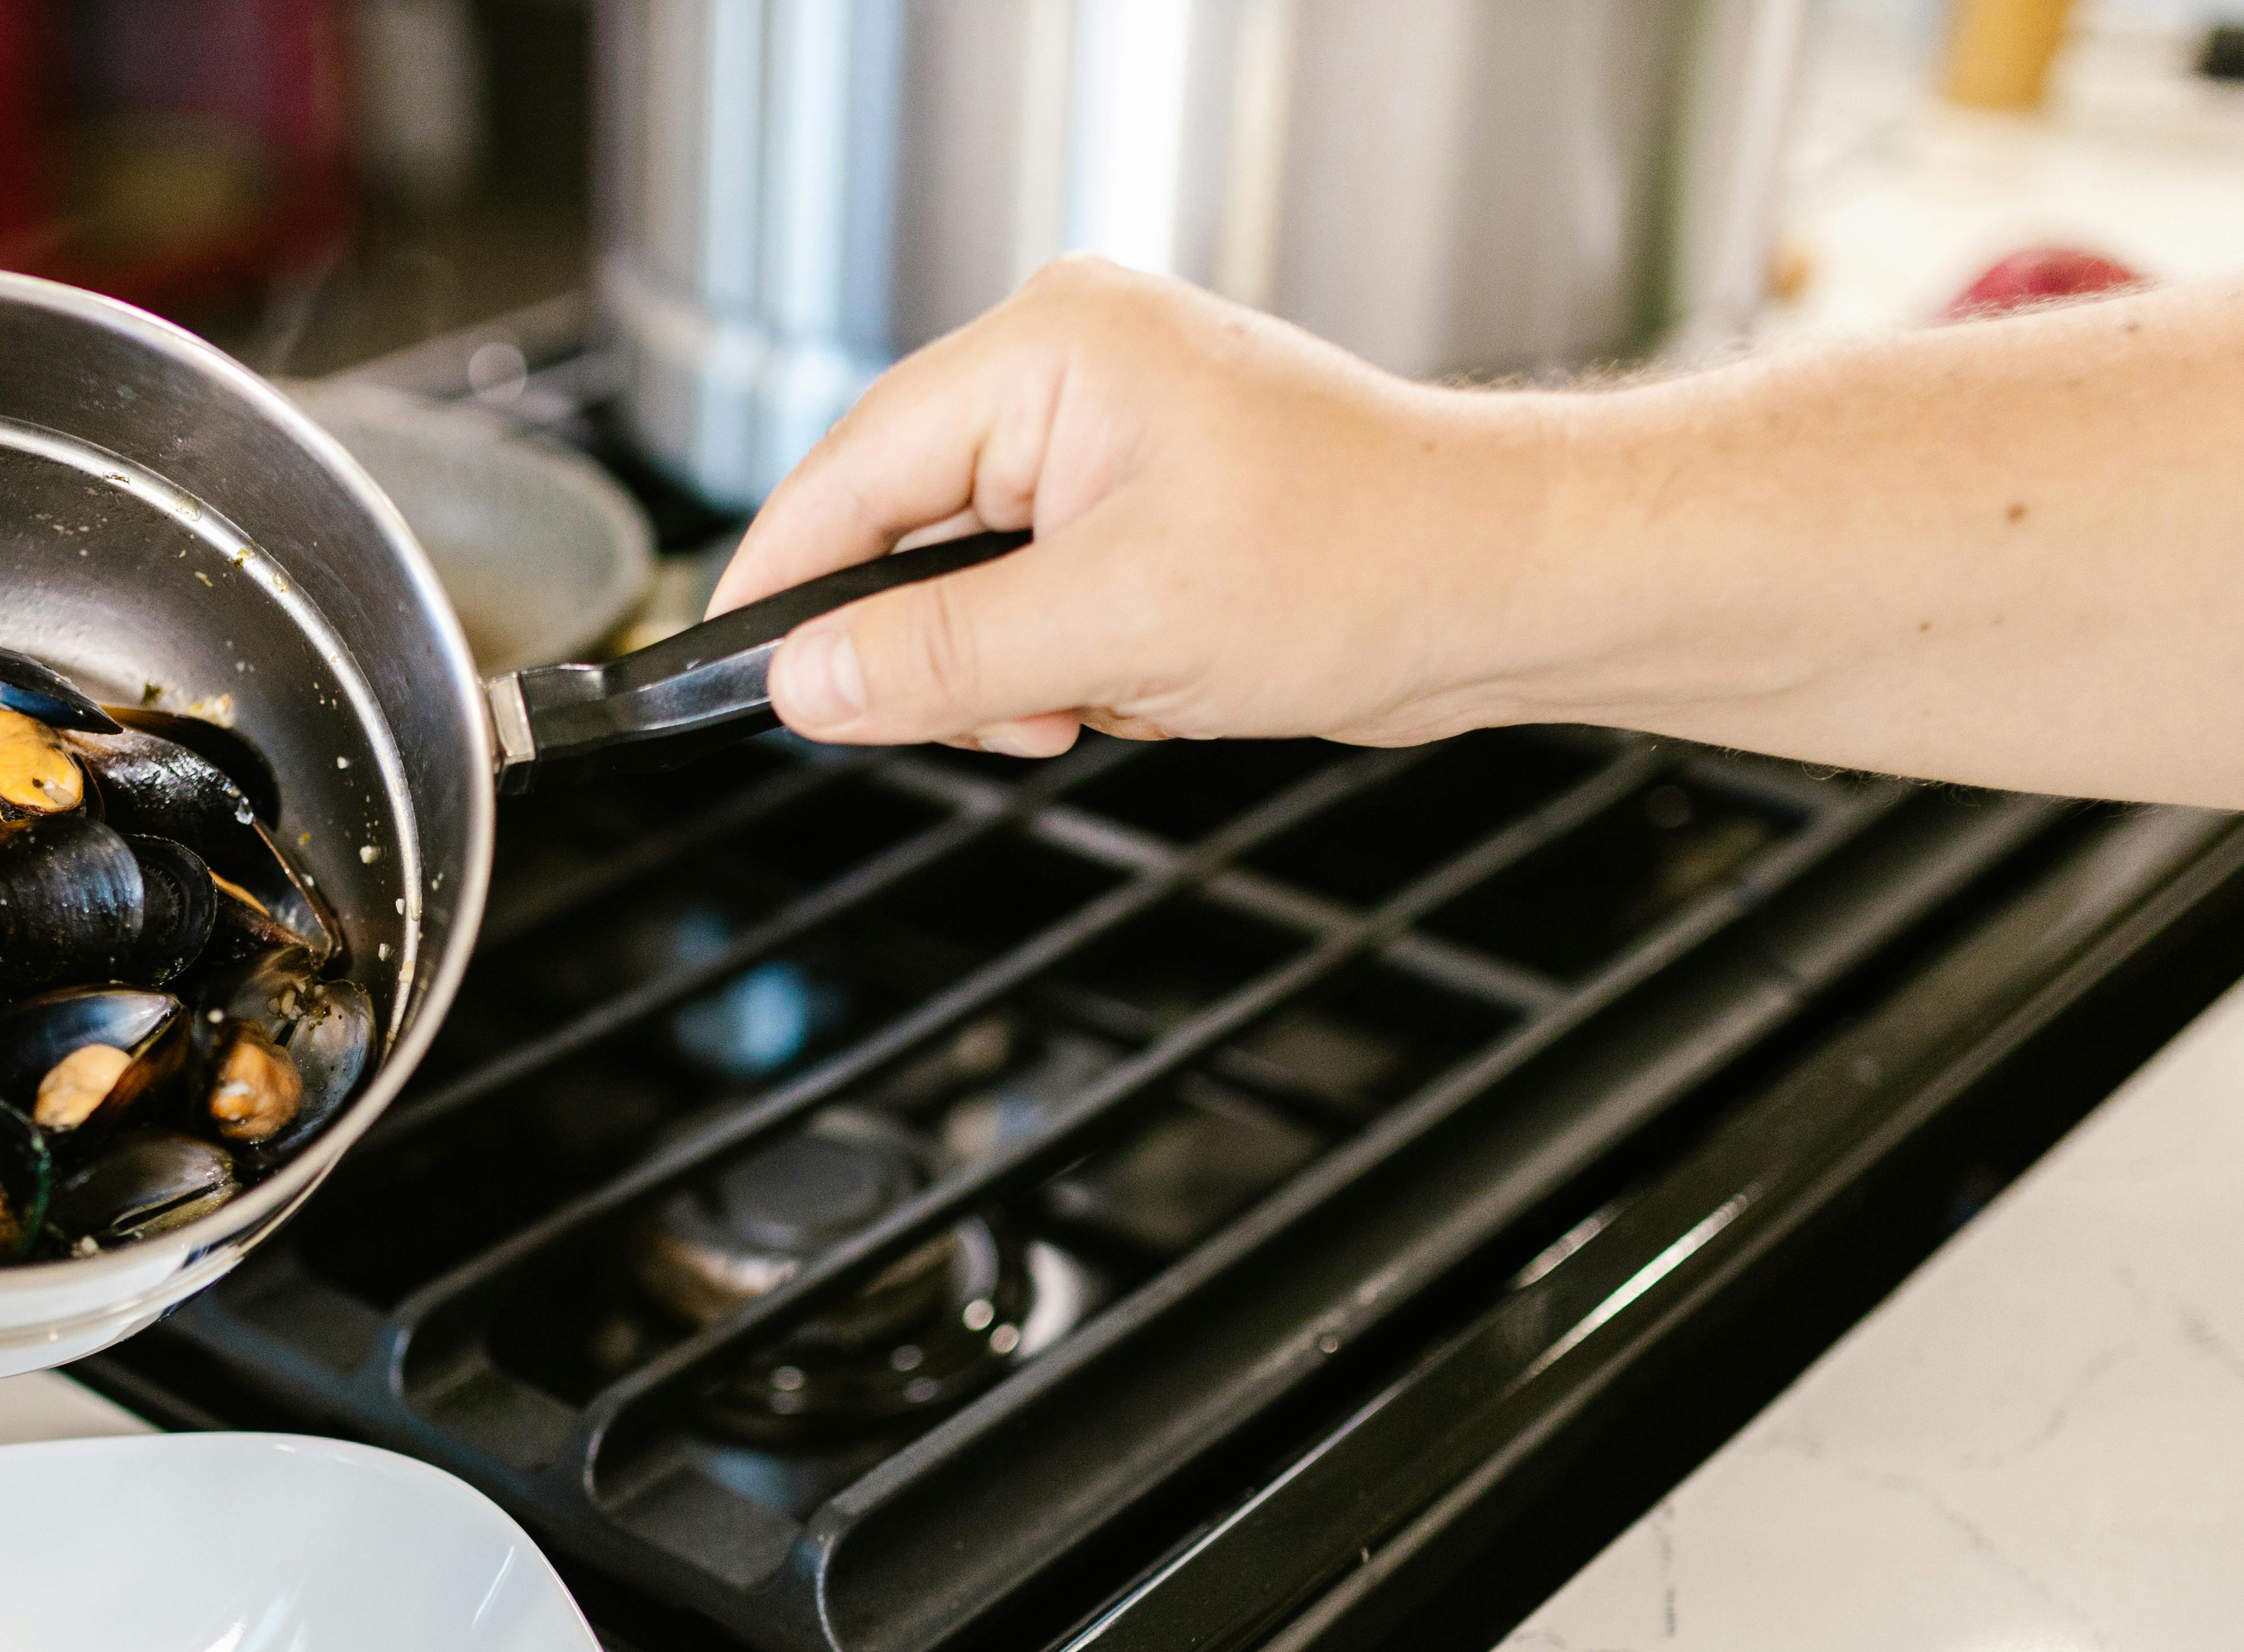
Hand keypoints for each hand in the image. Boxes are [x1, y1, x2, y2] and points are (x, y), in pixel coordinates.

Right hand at [708, 258, 1560, 757]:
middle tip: (1018, 710)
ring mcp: (1104, 436)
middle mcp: (1068, 372)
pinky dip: (1070, 666)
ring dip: (1018, 670)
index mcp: (1050, 350)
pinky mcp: (1138, 502)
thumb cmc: (1365, 561)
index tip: (736, 672)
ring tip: (1116, 690)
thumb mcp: (1118, 630)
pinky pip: (1037, 600)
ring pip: (969, 585)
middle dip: (948, 649)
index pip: (851, 470)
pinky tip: (1148, 680)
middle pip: (903, 530)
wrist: (1507, 585)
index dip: (785, 583)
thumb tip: (808, 680)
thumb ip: (942, 657)